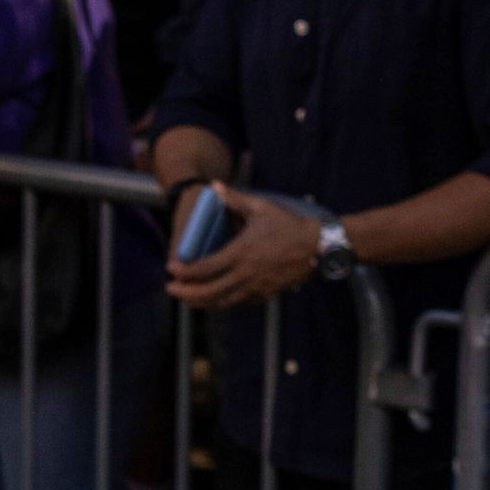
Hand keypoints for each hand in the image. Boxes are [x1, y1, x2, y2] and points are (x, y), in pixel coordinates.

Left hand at [165, 186, 324, 310]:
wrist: (318, 248)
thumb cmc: (289, 226)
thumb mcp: (261, 207)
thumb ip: (235, 198)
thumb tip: (216, 186)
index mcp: (240, 254)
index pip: (203, 269)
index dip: (183, 272)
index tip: (171, 269)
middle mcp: (245, 275)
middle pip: (208, 293)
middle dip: (185, 294)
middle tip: (171, 289)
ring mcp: (256, 288)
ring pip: (222, 303)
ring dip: (201, 302)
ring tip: (187, 298)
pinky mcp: (265, 295)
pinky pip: (238, 303)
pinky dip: (222, 302)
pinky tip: (214, 297)